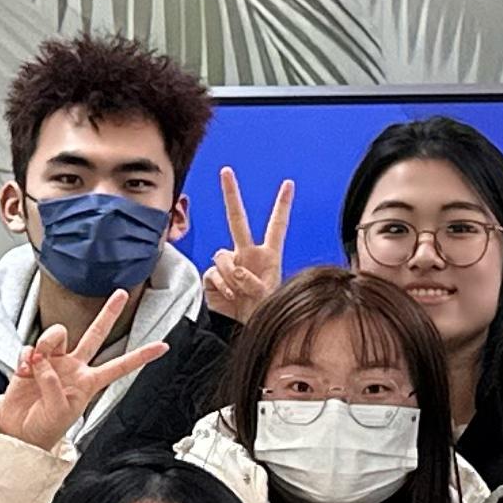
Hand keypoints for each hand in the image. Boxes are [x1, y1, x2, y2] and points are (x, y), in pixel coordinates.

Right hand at [0, 308, 163, 450]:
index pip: (120, 366)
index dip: (141, 356)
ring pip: (57, 334)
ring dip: (47, 342)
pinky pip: (30, 347)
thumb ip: (54, 385)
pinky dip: (24, 357)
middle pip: (96, 334)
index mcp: (89, 382)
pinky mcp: (31, 361)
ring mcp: (53, 362)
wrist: (20, 432)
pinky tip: (24, 371)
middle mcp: (74, 368)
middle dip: (108, 313)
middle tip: (121, 294)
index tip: (163, 347)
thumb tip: (42, 362)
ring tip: (36, 362)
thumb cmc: (44, 428)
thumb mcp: (59, 412)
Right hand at [201, 168, 294, 324]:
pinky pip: (213, 273)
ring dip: (232, 275)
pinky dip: (222, 286)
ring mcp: (230, 264)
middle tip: (226, 171)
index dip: (282, 205)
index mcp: (268, 255)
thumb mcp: (268, 297)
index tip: (288, 184)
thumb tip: (239, 270)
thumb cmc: (262, 313)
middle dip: (231, 195)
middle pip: (237, 220)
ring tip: (240, 294)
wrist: (242, 330)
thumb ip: (255, 283)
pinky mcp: (213, 277)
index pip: (276, 225)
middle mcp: (248, 254)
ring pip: (223, 255)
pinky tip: (229, 296)